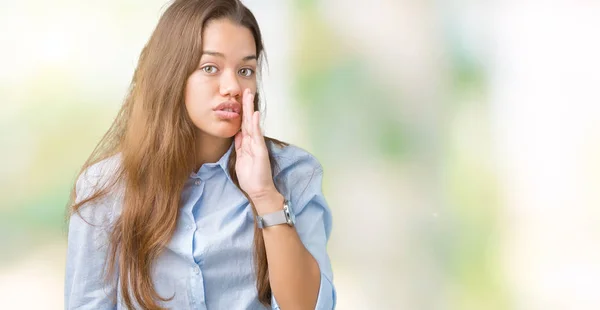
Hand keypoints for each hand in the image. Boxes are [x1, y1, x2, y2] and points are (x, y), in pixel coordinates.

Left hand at [234, 89, 279, 208]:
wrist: (259, 190)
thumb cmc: (250, 177)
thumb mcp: (240, 158)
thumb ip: (240, 145)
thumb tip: (237, 133)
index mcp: (248, 143)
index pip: (244, 124)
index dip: (242, 111)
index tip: (241, 99)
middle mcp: (254, 141)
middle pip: (248, 120)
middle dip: (247, 105)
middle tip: (246, 90)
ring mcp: (258, 145)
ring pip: (252, 124)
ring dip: (250, 110)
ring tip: (249, 96)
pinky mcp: (260, 151)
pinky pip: (256, 135)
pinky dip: (255, 124)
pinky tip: (254, 114)